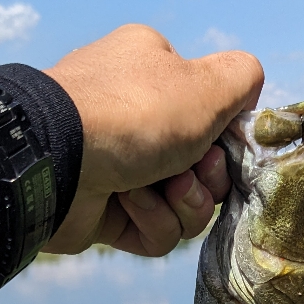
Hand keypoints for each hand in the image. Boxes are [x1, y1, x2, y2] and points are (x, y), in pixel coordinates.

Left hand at [42, 23, 262, 255]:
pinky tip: (129, 203)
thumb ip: (243, 77)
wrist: (56, 161)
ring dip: (182, 202)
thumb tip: (247, 96)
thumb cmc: (134, 112)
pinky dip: (151, 221)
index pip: (211, 114)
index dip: (227, 140)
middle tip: (190, 171)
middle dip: (206, 178)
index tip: (222, 146)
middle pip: (204, 166)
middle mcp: (134, 116)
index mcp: (153, 73)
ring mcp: (117, 167)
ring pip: (183, 203)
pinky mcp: (104, 212)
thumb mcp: (206, 82)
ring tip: (158, 187)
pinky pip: (153, 230)